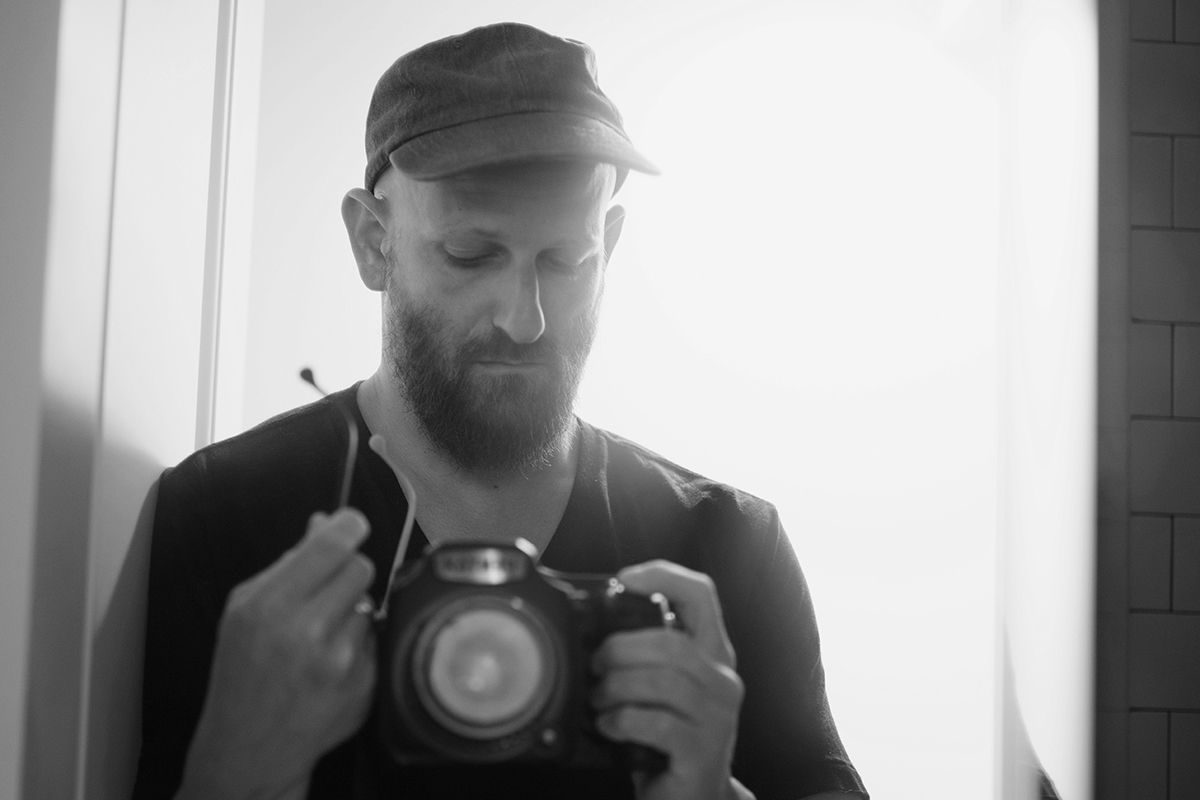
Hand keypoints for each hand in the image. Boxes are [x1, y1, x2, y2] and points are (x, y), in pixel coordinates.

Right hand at [178, 509, 376, 799]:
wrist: (251, 746)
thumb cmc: (242, 673)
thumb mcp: (244, 609)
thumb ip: (288, 563)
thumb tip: (324, 522)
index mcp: (271, 606)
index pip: (333, 543)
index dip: (348, 525)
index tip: (350, 524)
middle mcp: (309, 632)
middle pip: (361, 566)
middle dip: (346, 571)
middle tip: (325, 590)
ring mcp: (342, 661)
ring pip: (368, 602)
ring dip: (350, 611)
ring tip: (320, 637)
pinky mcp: (366, 683)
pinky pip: (375, 638)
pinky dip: (358, 643)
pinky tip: (330, 663)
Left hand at [590, 561, 745, 799]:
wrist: (693, 799)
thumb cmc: (668, 738)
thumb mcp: (662, 690)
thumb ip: (647, 656)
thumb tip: (598, 626)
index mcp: (713, 655)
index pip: (701, 595)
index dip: (662, 576)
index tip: (623, 580)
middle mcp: (724, 681)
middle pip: (670, 641)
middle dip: (620, 648)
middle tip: (596, 666)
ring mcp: (717, 718)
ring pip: (661, 680)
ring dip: (615, 687)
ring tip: (599, 699)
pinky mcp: (701, 752)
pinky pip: (654, 722)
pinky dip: (620, 720)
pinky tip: (609, 726)